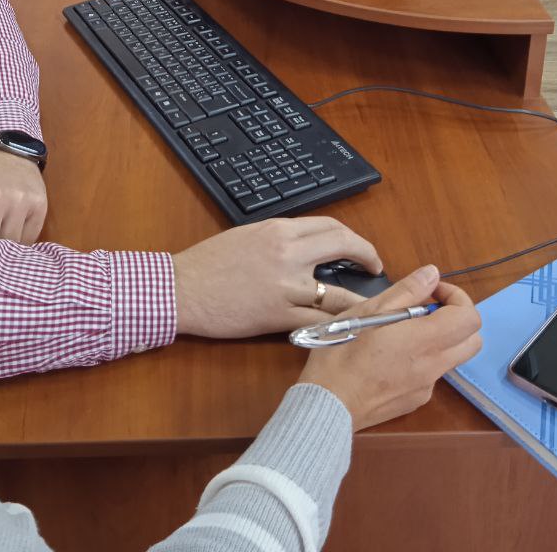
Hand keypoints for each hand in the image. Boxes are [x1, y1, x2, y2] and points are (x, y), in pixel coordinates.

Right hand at [172, 216, 382, 337]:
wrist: (181, 288)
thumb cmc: (206, 263)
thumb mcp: (246, 236)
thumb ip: (277, 239)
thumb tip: (303, 245)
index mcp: (278, 229)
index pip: (331, 226)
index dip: (354, 237)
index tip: (361, 250)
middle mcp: (287, 252)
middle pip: (344, 246)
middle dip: (367, 256)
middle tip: (375, 269)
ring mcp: (285, 286)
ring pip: (340, 292)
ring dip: (360, 301)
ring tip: (372, 308)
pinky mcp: (278, 316)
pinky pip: (318, 323)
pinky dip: (336, 327)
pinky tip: (346, 331)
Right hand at [298, 264, 481, 430]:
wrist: (328, 404)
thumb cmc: (342, 352)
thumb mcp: (367, 311)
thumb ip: (405, 292)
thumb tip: (432, 274)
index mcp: (423, 341)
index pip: (469, 317)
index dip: (456, 297)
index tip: (430, 292)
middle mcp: (433, 366)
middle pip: (473, 340)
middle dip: (456, 318)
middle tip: (424, 308)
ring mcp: (428, 387)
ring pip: (453, 356)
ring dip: (440, 338)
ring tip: (402, 331)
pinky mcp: (417, 400)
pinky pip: (433, 373)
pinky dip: (423, 358)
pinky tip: (390, 357)